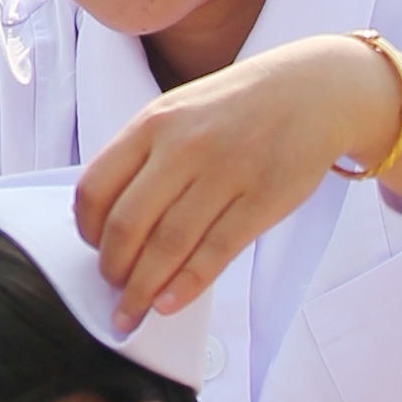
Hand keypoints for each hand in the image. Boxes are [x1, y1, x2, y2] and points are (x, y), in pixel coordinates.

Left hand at [77, 35, 401, 319]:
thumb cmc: (238, 108)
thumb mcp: (179, 112)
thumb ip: (144, 156)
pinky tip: (169, 304)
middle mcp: (183, 146)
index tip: (93, 250)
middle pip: (127, 224)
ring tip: (133, 310)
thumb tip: (110, 219)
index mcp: (152, 122)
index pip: (95, 188)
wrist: (315, 90)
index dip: (86, 231)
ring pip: (167, 245)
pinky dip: (185, 285)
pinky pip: (215, 252)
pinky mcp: (263, 200)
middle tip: (113, 288)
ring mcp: (225, 173)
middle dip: (112, 269)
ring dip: (142, 288)